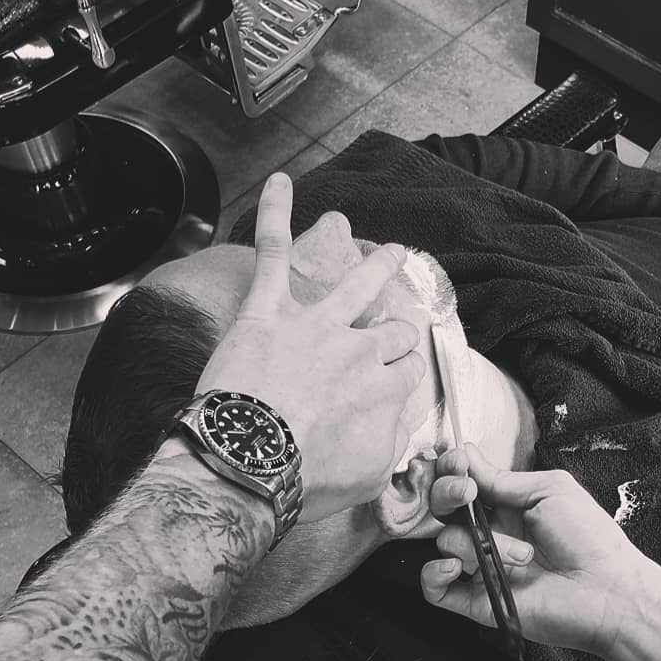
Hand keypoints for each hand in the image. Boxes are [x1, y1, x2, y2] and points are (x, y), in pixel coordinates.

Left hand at [196, 173, 425, 522]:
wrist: (252, 463)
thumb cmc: (307, 478)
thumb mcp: (368, 477)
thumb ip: (391, 444)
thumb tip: (400, 425)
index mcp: (386, 389)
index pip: (408, 370)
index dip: (401, 374)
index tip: (394, 381)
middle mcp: (360, 349)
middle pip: (392, 329)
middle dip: (396, 327)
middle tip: (394, 326)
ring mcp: (315, 323)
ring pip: (355, 283)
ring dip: (375, 263)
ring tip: (386, 250)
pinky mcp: (269, 308)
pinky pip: (274, 250)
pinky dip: (275, 212)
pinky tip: (280, 181)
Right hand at [421, 445, 660, 657]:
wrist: (608, 591)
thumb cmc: (591, 539)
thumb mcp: (550, 490)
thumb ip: (503, 479)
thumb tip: (469, 456)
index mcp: (509, 507)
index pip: (464, 483)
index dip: (453, 469)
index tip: (458, 462)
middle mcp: (493, 535)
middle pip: (444, 509)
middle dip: (448, 494)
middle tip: (466, 492)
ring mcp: (484, 568)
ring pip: (446, 544)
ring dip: (476, 543)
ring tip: (521, 555)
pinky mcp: (480, 600)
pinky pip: (435, 590)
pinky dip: (434, 575)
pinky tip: (453, 567)